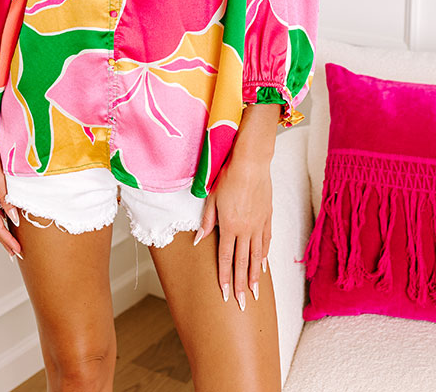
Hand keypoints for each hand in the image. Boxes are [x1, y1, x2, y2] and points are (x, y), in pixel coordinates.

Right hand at [0, 140, 23, 260]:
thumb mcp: (0, 179)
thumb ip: (7, 199)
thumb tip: (13, 217)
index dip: (7, 240)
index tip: (16, 250)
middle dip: (4, 239)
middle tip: (14, 251)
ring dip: (2, 228)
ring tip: (12, 238)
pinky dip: (0, 215)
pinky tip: (7, 216)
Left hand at [194, 154, 271, 309]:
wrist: (251, 163)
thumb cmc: (228, 177)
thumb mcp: (211, 198)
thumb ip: (206, 221)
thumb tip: (199, 240)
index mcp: (229, 226)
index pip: (226, 258)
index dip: (225, 278)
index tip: (225, 294)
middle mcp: (245, 229)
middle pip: (243, 263)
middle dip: (241, 285)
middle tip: (242, 304)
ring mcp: (258, 225)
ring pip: (257, 256)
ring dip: (255, 276)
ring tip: (255, 292)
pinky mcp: (267, 218)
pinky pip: (266, 242)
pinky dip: (264, 256)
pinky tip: (264, 266)